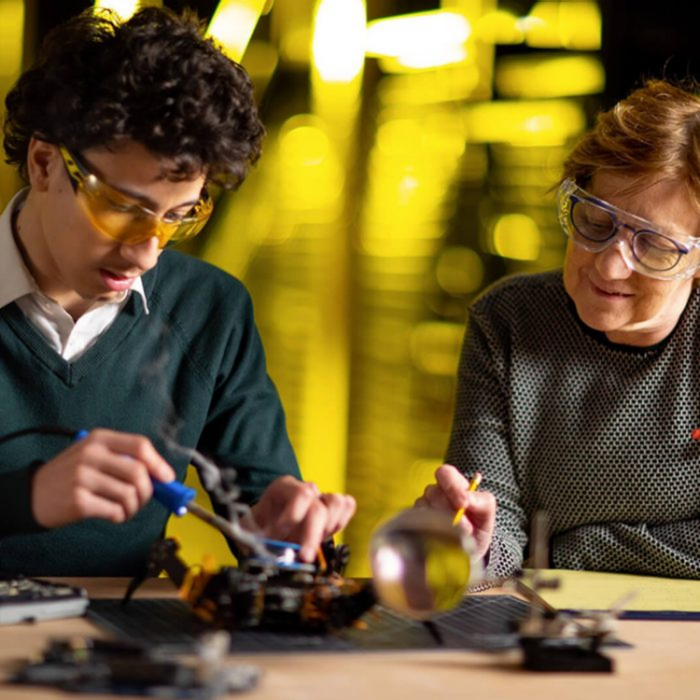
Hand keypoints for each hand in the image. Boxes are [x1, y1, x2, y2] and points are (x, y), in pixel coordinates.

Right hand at [32, 429, 174, 527]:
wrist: (31, 495)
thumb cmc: (70, 476)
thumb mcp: (93, 456)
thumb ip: (124, 460)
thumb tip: (161, 476)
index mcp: (99, 439)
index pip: (139, 445)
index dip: (158, 463)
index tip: (167, 478)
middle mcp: (91, 454)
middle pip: (139, 472)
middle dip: (149, 491)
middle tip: (143, 500)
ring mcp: (83, 477)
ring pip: (130, 494)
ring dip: (134, 507)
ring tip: (124, 509)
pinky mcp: (79, 501)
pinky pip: (115, 511)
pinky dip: (120, 516)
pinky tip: (113, 515)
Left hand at [250, 476, 355, 561]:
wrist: (265, 527)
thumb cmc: (258, 530)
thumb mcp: (250, 534)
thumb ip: (257, 543)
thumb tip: (271, 556)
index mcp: (282, 488)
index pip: (301, 495)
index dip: (293, 518)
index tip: (281, 537)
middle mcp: (304, 489)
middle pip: (319, 507)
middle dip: (313, 535)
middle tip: (305, 556)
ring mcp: (320, 496)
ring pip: (338, 502)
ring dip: (330, 527)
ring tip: (316, 541)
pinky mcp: (332, 507)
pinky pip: (348, 505)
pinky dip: (341, 522)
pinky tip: (326, 534)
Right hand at [414, 464, 495, 559]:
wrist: (467, 554)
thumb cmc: (476, 530)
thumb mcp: (487, 516)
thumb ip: (483, 502)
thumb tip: (468, 498)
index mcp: (454, 485)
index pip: (444, 473)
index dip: (452, 486)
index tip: (463, 504)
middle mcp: (436, 493)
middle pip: (433, 492)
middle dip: (449, 510)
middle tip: (463, 526)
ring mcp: (423, 507)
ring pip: (425, 507)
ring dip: (442, 523)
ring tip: (454, 534)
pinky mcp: (414, 522)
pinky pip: (418, 522)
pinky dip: (432, 531)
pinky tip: (441, 537)